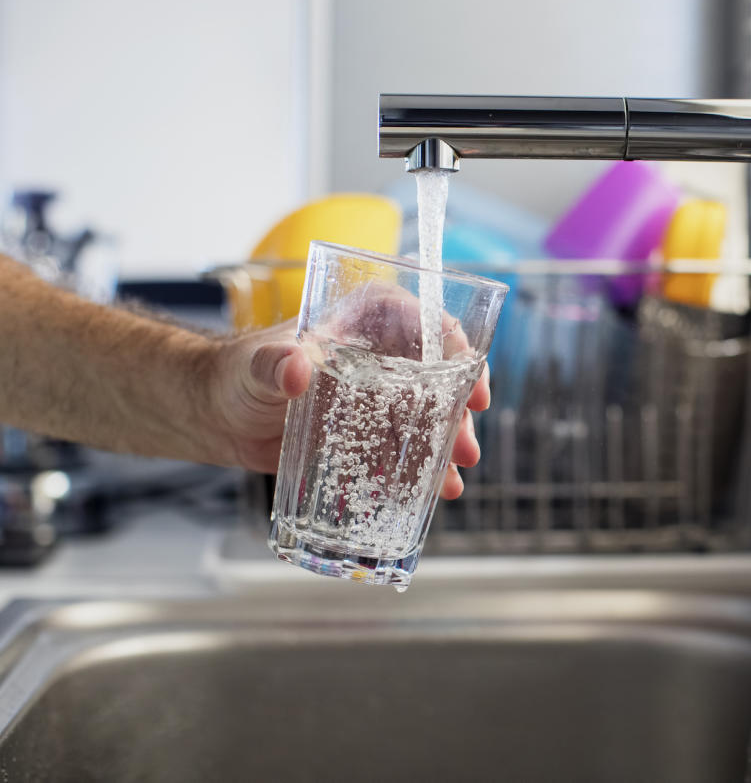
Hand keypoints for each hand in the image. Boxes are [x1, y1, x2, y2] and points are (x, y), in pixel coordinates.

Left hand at [206, 320, 489, 498]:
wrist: (217, 416)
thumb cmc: (234, 374)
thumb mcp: (254, 366)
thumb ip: (273, 364)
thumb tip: (296, 368)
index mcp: (368, 319)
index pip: (430, 325)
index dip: (460, 357)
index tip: (472, 392)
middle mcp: (384, 353)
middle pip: (441, 378)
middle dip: (459, 418)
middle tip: (466, 452)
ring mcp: (380, 395)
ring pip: (429, 417)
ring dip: (445, 449)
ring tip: (449, 484)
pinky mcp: (369, 432)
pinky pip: (404, 448)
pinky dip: (419, 471)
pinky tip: (428, 494)